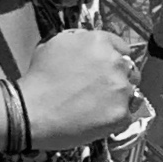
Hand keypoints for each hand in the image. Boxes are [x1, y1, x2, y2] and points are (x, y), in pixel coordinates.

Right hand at [22, 27, 145, 148]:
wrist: (31, 111)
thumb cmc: (38, 79)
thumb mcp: (55, 44)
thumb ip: (80, 41)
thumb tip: (91, 45)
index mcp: (100, 42)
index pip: (122, 47)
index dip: (114, 58)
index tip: (106, 69)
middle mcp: (115, 62)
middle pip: (129, 69)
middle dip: (118, 78)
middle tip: (100, 90)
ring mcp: (120, 89)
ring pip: (130, 92)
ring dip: (118, 98)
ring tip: (97, 107)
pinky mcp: (121, 114)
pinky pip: (128, 115)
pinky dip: (116, 118)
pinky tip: (98, 120)